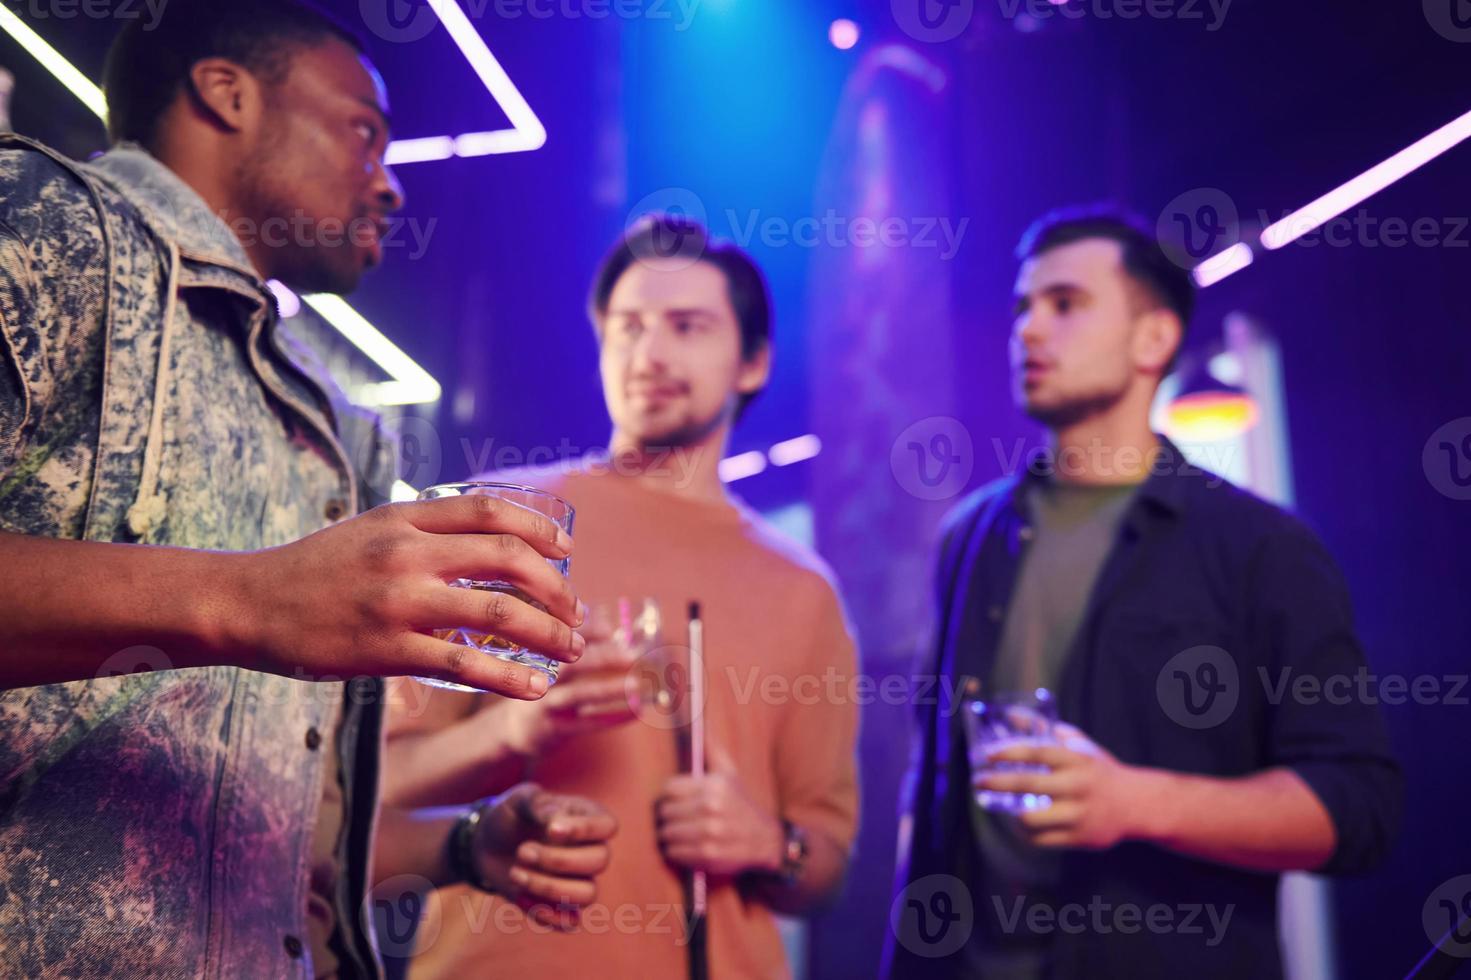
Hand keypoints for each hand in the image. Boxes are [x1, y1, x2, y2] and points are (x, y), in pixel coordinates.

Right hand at [231, 495, 584, 698]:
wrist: (248, 604)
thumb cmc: (314, 568)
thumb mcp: (370, 528)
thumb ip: (424, 529)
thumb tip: (486, 537)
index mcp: (405, 518)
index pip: (490, 511)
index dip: (539, 528)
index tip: (567, 550)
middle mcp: (407, 554)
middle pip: (508, 559)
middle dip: (555, 587)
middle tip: (575, 609)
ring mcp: (399, 603)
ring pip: (497, 614)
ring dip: (547, 633)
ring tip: (570, 649)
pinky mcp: (387, 651)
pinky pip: (464, 665)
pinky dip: (509, 677)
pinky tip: (535, 686)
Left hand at [471, 783, 617, 929]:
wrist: (486, 844)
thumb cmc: (510, 815)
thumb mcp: (519, 800)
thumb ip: (538, 804)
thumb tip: (556, 822)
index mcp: (587, 818)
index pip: (607, 826)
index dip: (585, 830)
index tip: (551, 830)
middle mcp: (590, 850)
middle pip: (599, 861)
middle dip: (558, 860)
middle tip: (522, 851)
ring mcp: (578, 880)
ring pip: (588, 895)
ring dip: (549, 888)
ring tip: (515, 874)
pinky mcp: (561, 906)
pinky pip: (569, 922)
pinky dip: (545, 914)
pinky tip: (519, 897)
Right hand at [497, 614, 641, 757]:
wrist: (516, 728)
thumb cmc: (545, 683)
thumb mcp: (552, 659)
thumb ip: (576, 637)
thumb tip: (606, 614)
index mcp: (541, 653)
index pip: (564, 636)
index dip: (590, 630)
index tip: (612, 628)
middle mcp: (541, 677)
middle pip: (571, 664)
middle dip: (604, 658)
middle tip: (632, 655)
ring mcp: (547, 703)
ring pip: (580, 694)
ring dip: (610, 689)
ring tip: (637, 684)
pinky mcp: (555, 728)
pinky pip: (587, 723)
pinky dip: (613, 717)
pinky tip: (636, 710)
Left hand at [656, 741, 782, 876]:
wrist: (765, 840)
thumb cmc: (741, 804)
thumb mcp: (729, 774)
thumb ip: (711, 748)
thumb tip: (700, 720)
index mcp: (714, 786)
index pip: (669, 788)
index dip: (671, 795)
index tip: (678, 800)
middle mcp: (712, 808)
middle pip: (665, 812)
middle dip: (669, 816)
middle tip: (679, 818)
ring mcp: (709, 833)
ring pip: (666, 832)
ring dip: (670, 834)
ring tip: (682, 832)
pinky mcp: (707, 855)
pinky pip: (673, 852)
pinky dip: (676, 851)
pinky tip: (688, 846)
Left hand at [978, 722, 1151, 849]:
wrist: (1136, 804)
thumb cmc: (1099, 771)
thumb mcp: (1080, 747)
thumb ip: (1048, 732)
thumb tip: (1012, 716)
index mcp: (1077, 760)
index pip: (1037, 752)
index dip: (1008, 752)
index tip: (985, 755)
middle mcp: (1077, 786)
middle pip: (1028, 784)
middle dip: (996, 783)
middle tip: (977, 782)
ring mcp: (1078, 814)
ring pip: (1031, 818)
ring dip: (1010, 812)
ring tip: (1000, 805)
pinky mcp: (1079, 838)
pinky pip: (1040, 839)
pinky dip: (1024, 832)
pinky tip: (1017, 823)